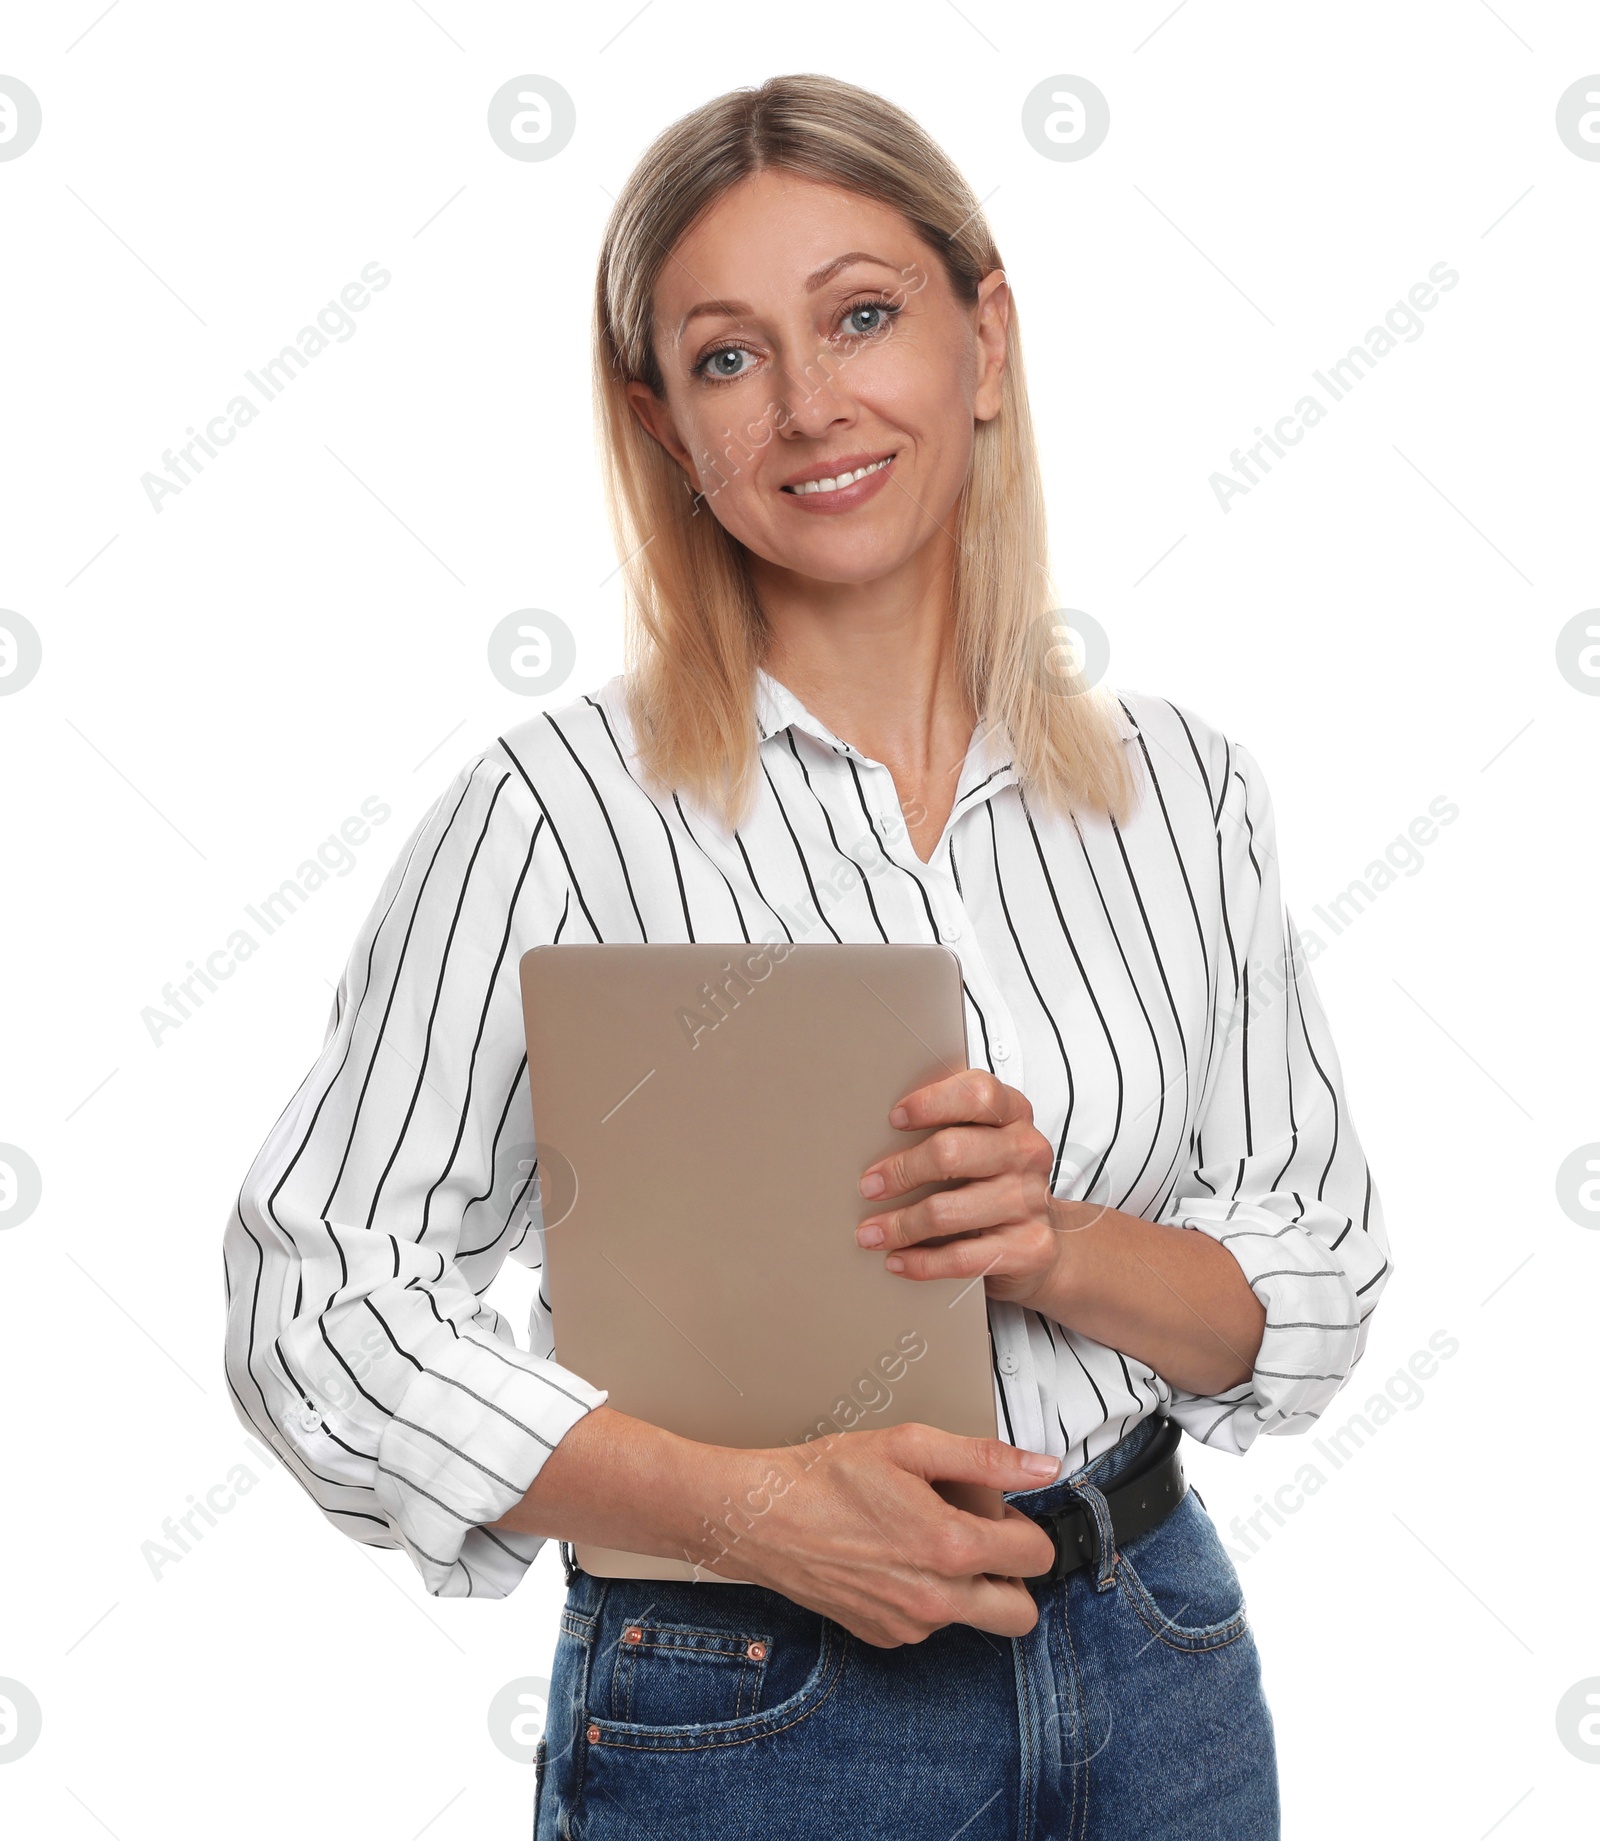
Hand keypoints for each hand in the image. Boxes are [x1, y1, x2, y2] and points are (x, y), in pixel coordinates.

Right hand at [703, 1422, 1060, 1647]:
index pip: (1038, 1555)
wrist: (762, 1518)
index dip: (1025, 1525)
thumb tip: (1042, 1467)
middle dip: (1013, 1575)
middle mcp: (936, 1599)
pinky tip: (893, 1558)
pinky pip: (929, 1626)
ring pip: (973, 1617)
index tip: (999, 1511)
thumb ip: (985, 1459)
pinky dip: (925, 1597)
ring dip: (966, 1584)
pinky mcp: (884, 1637)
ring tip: (921, 1536)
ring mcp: (909, 1625)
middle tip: (979, 1538)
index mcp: (950, 1547)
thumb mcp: (910, 1446)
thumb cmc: (828, 1476)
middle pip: (1022, 1613)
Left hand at [855, 1069, 1082, 1306]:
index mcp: (1014, 1115)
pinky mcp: (1030, 1248)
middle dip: (901, 1171)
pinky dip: (920, 1262)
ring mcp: (1031, 1202)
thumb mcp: (982, 1143)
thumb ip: (947, 1125)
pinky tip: (898, 1259)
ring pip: (948, 1211)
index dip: (933, 1103)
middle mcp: (1027, 1153)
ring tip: (871, 1232)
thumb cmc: (997, 1183)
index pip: (979, 1094)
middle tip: (869, 1186)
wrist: (1044, 1245)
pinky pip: (961, 1257)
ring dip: (899, 1225)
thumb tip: (877, 1131)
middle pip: (953, 1152)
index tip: (895, 1118)